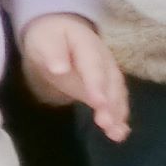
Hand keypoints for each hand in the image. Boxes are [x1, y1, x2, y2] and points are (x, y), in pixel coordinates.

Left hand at [21, 14, 129, 142]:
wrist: (60, 32)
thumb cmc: (50, 37)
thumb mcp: (46, 40)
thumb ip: (53, 53)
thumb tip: (59, 69)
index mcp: (88, 44)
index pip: (93, 65)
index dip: (97, 83)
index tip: (98, 102)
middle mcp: (104, 59)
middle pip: (110, 82)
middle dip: (111, 104)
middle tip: (108, 124)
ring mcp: (108, 72)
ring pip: (116, 93)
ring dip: (118, 113)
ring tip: (117, 134)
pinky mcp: (107, 86)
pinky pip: (115, 100)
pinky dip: (118, 116)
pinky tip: (119, 132)